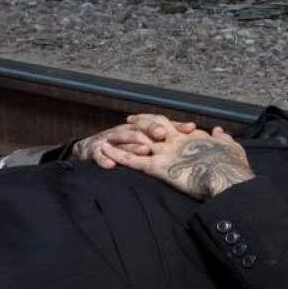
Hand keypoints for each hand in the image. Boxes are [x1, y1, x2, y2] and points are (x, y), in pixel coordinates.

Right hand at [72, 116, 198, 167]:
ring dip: (132, 146)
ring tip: (143, 150)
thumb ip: (172, 132)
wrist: (93, 147)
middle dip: (153, 130)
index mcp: (141, 128)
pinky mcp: (95, 151)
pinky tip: (110, 165)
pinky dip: (103, 159)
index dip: (174, 125)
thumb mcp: (148, 138)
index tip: (190, 128)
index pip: (159, 123)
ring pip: (122, 141)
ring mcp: (111, 141)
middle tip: (164, 135)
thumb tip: (194, 128)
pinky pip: (98, 155)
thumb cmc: (127, 143)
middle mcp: (127, 131)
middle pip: (141, 128)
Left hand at [98, 121, 253, 199]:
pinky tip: (105, 151)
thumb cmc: (232, 166)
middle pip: (153, 125)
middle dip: (142, 121)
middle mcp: (176, 140)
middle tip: (130, 118)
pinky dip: (117, 155)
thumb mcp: (231, 148)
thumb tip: (219, 132)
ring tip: (110, 134)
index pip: (173, 125)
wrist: (229, 177)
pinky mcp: (158, 167)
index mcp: (193, 137)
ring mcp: (165, 152)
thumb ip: (223, 139)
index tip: (156, 120)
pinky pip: (132, 160)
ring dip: (124, 136)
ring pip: (139, 139)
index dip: (162, 122)